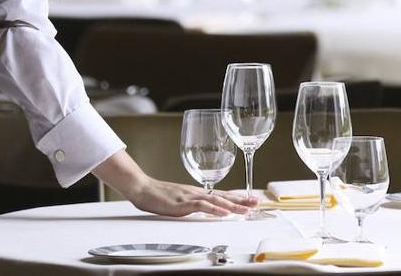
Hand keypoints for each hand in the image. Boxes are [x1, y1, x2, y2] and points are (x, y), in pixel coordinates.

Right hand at [94, 150, 256, 217]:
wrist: (143, 188)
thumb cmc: (159, 195)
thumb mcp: (180, 199)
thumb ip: (193, 202)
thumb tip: (206, 208)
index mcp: (198, 192)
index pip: (222, 195)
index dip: (238, 197)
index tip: (252, 200)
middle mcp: (197, 192)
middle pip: (223, 197)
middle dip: (241, 201)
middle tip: (257, 203)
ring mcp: (190, 197)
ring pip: (216, 200)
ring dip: (233, 205)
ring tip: (247, 210)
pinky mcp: (182, 203)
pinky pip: (201, 206)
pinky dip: (214, 210)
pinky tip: (224, 213)